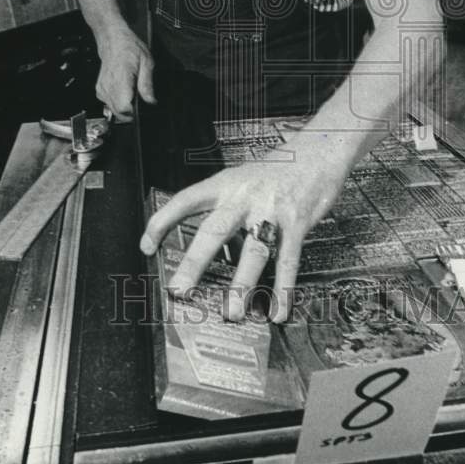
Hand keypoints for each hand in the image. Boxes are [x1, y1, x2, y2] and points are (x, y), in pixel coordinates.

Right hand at [95, 27, 155, 120]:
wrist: (113, 39)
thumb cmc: (129, 47)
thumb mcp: (147, 62)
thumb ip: (147, 84)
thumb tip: (151, 101)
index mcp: (121, 78)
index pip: (124, 107)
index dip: (134, 112)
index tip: (141, 108)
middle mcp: (109, 85)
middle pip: (118, 112)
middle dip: (130, 112)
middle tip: (139, 102)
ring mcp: (102, 88)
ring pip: (112, 110)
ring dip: (123, 108)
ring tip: (131, 94)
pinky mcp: (99, 89)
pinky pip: (108, 104)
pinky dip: (116, 102)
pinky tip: (123, 93)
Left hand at [140, 154, 344, 322]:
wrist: (318, 150)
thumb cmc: (278, 169)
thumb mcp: (243, 180)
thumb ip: (227, 212)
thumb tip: (215, 252)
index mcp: (226, 184)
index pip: (185, 201)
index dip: (162, 222)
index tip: (146, 246)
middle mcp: (245, 196)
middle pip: (215, 230)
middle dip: (195, 263)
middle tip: (180, 290)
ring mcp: (272, 210)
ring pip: (253, 251)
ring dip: (242, 285)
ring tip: (232, 312)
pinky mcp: (297, 222)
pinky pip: (288, 260)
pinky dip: (283, 289)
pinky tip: (278, 309)